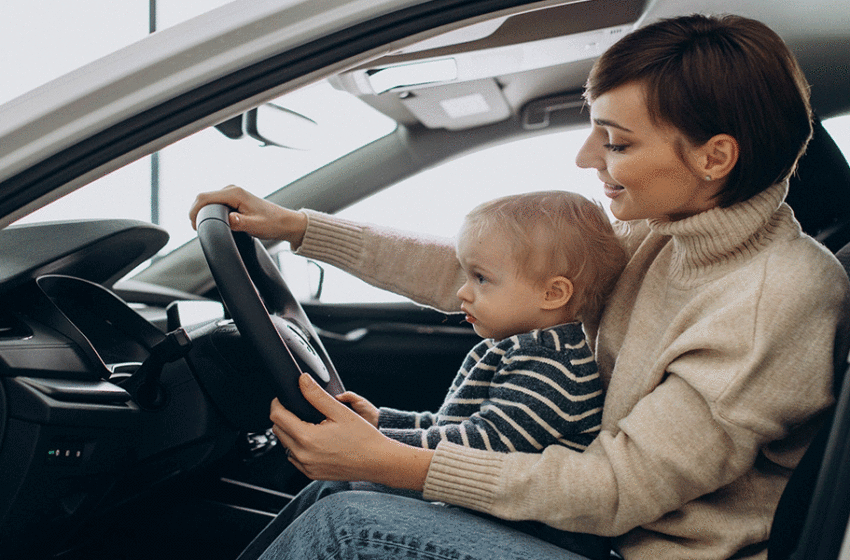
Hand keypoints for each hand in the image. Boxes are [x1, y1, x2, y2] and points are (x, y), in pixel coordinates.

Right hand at [189, 185, 307, 246]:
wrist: (284, 221)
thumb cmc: (272, 223)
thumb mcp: (255, 226)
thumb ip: (240, 223)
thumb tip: (228, 220)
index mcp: (235, 193)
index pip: (204, 197)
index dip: (194, 211)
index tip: (194, 226)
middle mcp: (232, 189)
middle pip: (203, 197)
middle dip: (196, 212)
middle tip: (197, 229)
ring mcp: (232, 192)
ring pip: (208, 199)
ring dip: (202, 212)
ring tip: (203, 227)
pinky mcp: (234, 198)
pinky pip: (215, 202)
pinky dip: (209, 211)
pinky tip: (211, 221)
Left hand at [270, 374, 432, 489]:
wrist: (378, 462)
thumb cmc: (364, 438)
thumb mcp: (340, 411)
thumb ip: (317, 396)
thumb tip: (303, 381)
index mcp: (307, 438)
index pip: (277, 417)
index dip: (277, 403)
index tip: (283, 398)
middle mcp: (303, 455)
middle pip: (277, 431)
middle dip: (283, 416)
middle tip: (298, 408)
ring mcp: (306, 467)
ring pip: (284, 445)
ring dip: (289, 432)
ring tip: (308, 423)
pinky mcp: (312, 474)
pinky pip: (294, 458)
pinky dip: (298, 447)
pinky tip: (313, 440)